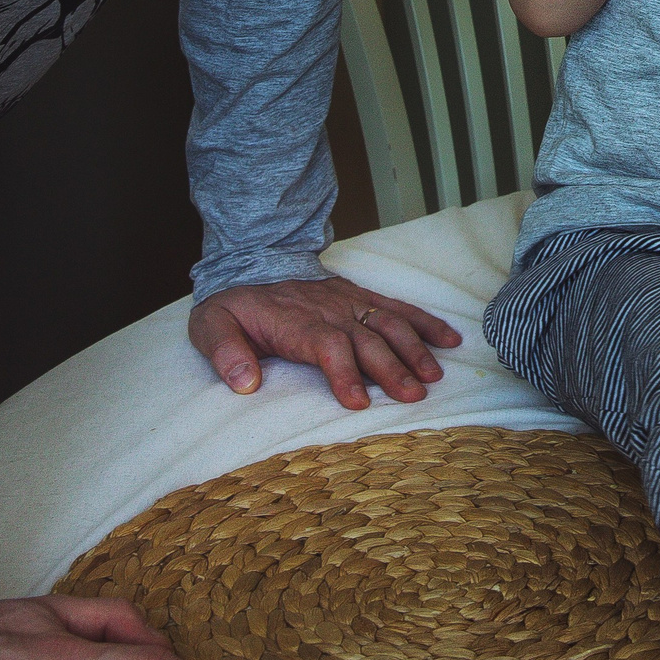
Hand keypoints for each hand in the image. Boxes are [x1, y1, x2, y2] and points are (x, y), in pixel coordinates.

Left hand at [188, 275, 462, 410]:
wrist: (252, 257)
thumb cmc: (234, 302)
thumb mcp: (210, 325)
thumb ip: (225, 353)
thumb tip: (244, 383)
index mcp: (295, 322)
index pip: (326, 346)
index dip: (344, 373)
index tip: (357, 401)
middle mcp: (330, 311)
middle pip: (367, 339)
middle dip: (391, 368)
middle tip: (412, 395)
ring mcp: (350, 302)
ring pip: (389, 323)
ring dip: (414, 348)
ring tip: (433, 376)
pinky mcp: (362, 297)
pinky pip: (398, 307)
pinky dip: (425, 322)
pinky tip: (449, 338)